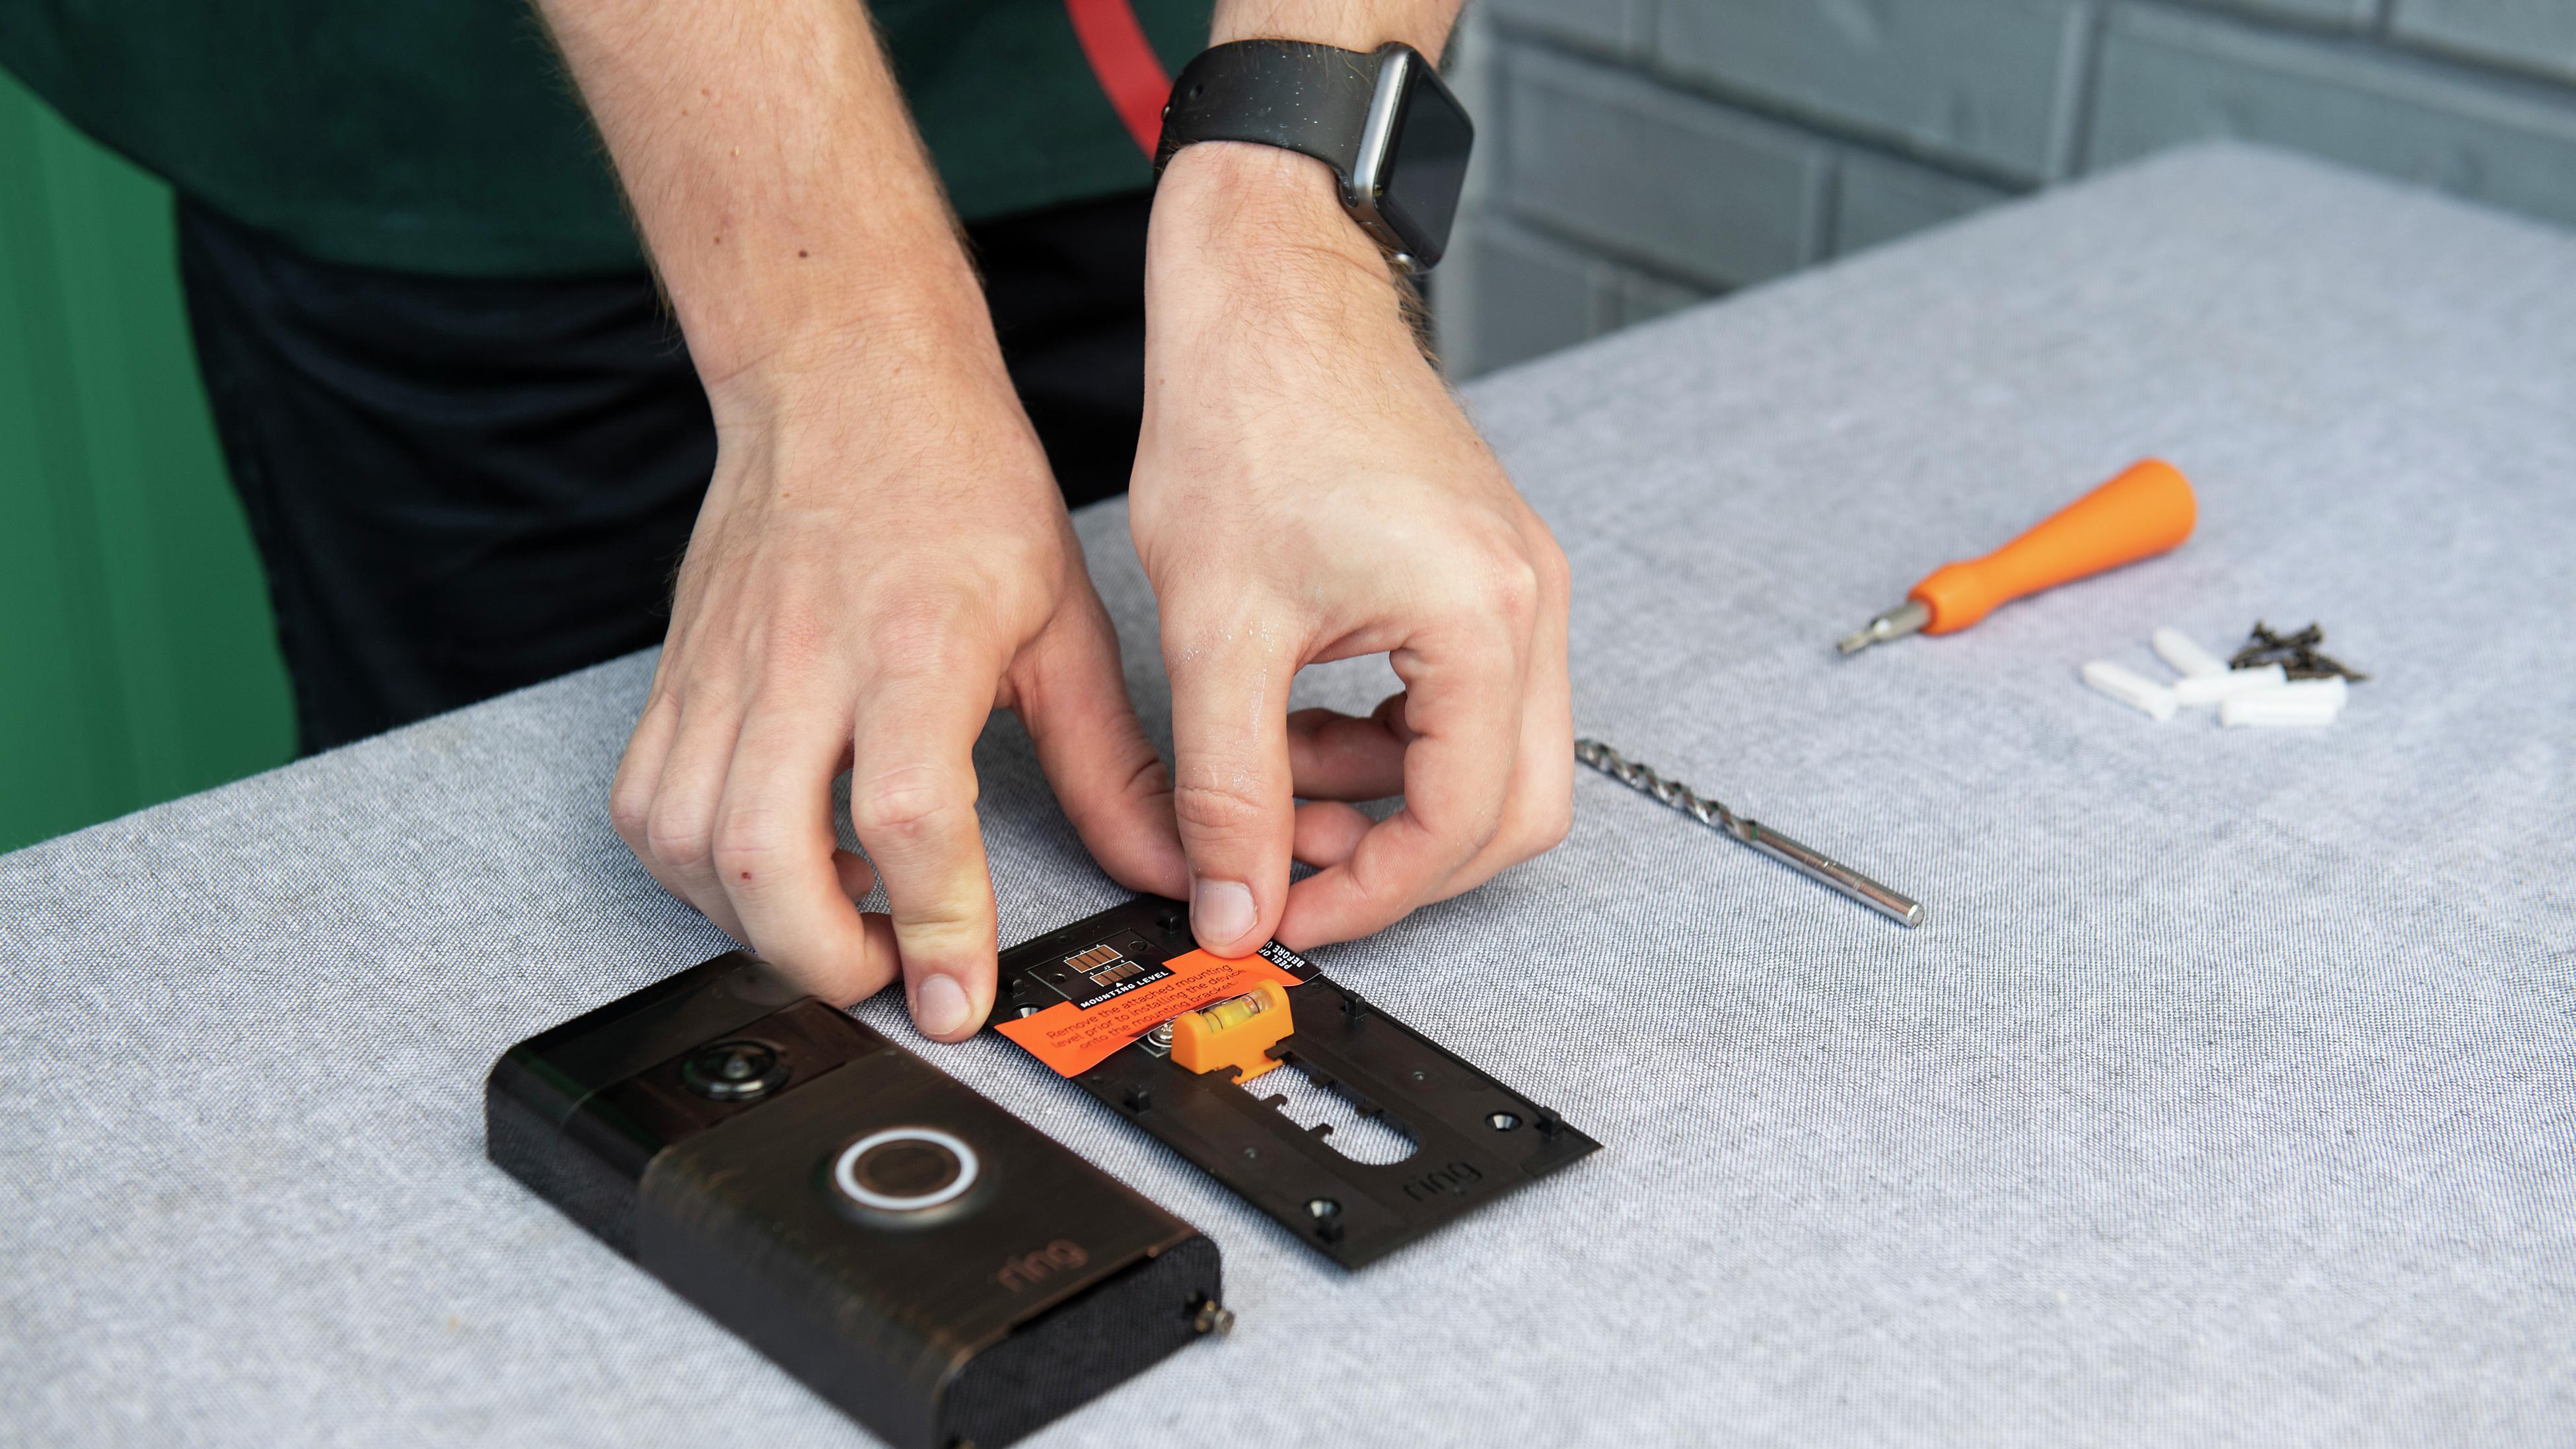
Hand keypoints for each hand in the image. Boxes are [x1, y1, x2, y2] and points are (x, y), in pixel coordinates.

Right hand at [610, 319, 1186, 1037]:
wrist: (843, 373)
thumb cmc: (956, 480)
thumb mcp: (1066, 620)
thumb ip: (1114, 762)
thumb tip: (1169, 865)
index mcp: (914, 643)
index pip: (906, 814)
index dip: (934, 922)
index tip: (957, 994)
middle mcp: (802, 660)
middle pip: (763, 855)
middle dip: (820, 957)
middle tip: (888, 976)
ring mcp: (722, 669)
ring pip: (684, 843)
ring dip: (751, 923)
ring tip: (836, 924)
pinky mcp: (675, 675)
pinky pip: (642, 805)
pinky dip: (691, 870)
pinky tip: (764, 870)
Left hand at [1130, 142, 1573, 955]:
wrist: (1269, 287)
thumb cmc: (1248, 413)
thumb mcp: (1216, 629)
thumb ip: (1228, 788)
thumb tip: (1237, 906)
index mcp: (1482, 618)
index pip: (1463, 821)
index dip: (1372, 895)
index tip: (1285, 915)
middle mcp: (1530, 603)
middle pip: (1514, 810)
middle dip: (1403, 862)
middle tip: (1295, 870)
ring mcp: (1520, 583)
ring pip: (1495, 759)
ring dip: (1389, 798)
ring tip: (1275, 780)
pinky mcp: (1487, 569)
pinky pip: (1470, 700)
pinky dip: (1394, 740)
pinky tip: (1300, 722)